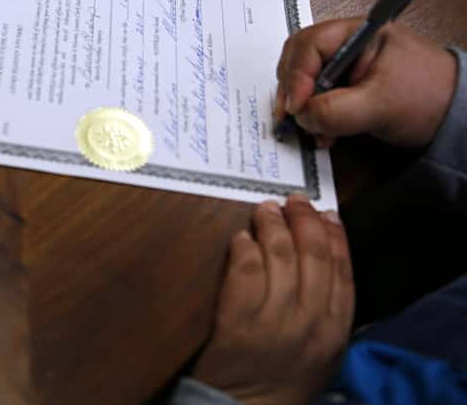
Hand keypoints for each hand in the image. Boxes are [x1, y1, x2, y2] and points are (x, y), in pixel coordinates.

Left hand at [191, 195, 353, 404]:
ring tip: (265, 210)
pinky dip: (244, 247)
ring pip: (279, 257)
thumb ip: (328, 310)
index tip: (326, 213)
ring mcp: (274, 321)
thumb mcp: (322, 352)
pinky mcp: (238, 322)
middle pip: (312, 256)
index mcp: (336, 330)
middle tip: (293, 202)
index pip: (343, 271)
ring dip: (272, 226)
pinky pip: (245, 271)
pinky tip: (241, 237)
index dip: (335, 237)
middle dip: (304, 221)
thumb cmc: (283, 379)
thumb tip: (325, 253)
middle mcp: (310, 322)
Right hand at [274, 18, 456, 147]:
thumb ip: (337, 111)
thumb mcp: (380, 105)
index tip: (296, 107)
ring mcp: (343, 63)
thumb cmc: (429, 98)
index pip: (310, 45)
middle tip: (292, 117)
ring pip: (302, 78)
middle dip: (291, 89)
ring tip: (312, 129)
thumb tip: (301, 115)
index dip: (296, 76)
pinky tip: (322, 131)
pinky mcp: (343, 84)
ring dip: (300, 105)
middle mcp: (346, 43)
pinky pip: (313, 94)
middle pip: (298, 58)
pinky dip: (311, 114)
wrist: (454, 117)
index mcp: (358, 32)